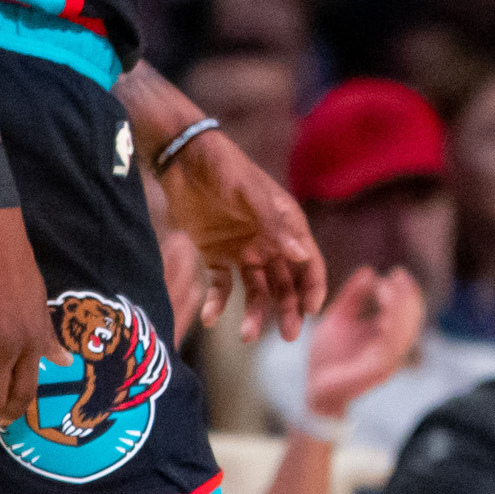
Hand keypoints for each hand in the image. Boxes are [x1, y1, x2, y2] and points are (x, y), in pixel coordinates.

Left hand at [160, 125, 329, 342]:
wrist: (181, 157)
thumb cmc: (224, 168)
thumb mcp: (250, 194)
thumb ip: (274, 226)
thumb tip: (301, 258)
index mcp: (285, 225)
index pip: (308, 262)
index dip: (312, 287)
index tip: (311, 312)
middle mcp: (268, 241)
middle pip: (285, 283)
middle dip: (289, 310)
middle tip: (290, 336)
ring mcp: (242, 249)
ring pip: (256, 290)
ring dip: (255, 313)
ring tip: (246, 335)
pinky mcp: (215, 254)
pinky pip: (221, 285)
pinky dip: (218, 302)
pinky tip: (210, 318)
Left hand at [300, 266, 426, 425]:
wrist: (314, 391)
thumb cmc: (327, 357)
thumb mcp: (338, 318)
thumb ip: (353, 297)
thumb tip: (370, 272)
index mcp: (386, 337)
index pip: (406, 312)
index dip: (405, 292)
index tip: (397, 273)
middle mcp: (392, 349)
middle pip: (411, 319)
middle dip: (406, 296)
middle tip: (398, 276)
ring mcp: (387, 361)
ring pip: (404, 331)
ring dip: (400, 308)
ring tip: (389, 288)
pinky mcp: (376, 370)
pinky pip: (390, 346)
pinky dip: (391, 327)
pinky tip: (383, 312)